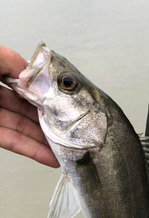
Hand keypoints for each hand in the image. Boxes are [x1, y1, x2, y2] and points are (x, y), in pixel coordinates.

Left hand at [0, 46, 58, 167]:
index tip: (62, 101)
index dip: (43, 92)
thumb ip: (9, 59)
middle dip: (49, 119)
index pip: (22, 82)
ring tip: (66, 148)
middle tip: (70, 127)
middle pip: (26, 107)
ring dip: (45, 139)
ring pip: (22, 127)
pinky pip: (12, 141)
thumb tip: (30, 70)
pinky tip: (50, 158)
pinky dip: (32, 150)